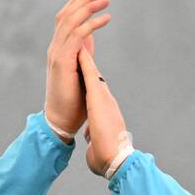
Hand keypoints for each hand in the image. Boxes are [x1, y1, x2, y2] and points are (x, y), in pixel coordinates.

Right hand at [44, 0, 110, 139]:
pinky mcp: (63, 61)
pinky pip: (78, 35)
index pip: (66, 17)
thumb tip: (91, 36)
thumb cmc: (73, 101)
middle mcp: (55, 47)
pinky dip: (92, 24)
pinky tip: (106, 18)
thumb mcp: (81, 69)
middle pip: (68, 12)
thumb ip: (84, 51)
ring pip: (71, 19)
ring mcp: (57, 53)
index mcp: (58, 48)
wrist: (61, 121)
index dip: (80, 2)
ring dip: (90, 6)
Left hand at [77, 46, 130, 176]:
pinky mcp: (98, 96)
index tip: (82, 60)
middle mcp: (103, 98)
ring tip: (81, 34)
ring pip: (91, 68)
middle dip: (87, 55)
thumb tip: (90, 138)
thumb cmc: (105, 155)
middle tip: (83, 37)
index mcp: (101, 108)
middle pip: (92, 72)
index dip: (87, 72)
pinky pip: (90, 73)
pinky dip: (85, 59)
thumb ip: (93, 135)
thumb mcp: (96, 140)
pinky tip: (79, 46)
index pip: (92, 86)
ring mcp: (102, 95)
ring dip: (86, 52)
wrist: (115, 159)